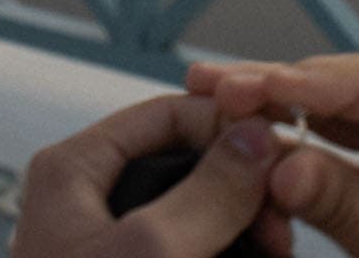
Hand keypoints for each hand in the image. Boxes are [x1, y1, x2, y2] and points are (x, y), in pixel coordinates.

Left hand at [15, 92, 286, 257]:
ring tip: (278, 253)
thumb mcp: (151, 252)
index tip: (281, 153)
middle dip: (241, 187)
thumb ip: (207, 193)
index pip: (164, 115)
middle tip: (283, 227)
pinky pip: (190, 252)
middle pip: (183, 164)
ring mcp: (110, 246)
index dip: (226, 127)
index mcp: (75, 170)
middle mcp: (90, 199)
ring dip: (241, 228)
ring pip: (193, 214)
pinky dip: (227, 256)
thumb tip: (255, 134)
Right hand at [187, 56, 358, 255]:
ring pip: (337, 111)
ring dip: (276, 109)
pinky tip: (246, 134)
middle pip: (357, 89)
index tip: (263, 84)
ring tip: (215, 99)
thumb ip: (355, 213)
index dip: (324, 84)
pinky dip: (291, 146)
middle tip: (219, 86)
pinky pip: (334, 146)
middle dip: (284, 87)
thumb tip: (281, 170)